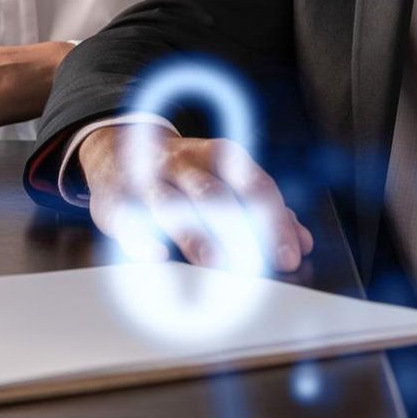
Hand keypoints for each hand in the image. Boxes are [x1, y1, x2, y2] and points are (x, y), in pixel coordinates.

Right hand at [78, 124, 312, 272]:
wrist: (115, 152)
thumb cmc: (181, 175)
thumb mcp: (222, 178)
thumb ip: (261, 209)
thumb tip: (301, 240)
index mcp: (216, 156)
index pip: (252, 184)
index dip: (272, 220)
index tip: (288, 255)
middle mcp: (182, 163)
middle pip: (214, 193)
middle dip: (239, 230)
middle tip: (257, 265)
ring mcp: (146, 180)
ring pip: (172, 203)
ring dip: (195, 234)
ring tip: (215, 263)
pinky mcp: (116, 200)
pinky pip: (128, 219)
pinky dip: (141, 238)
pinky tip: (157, 256)